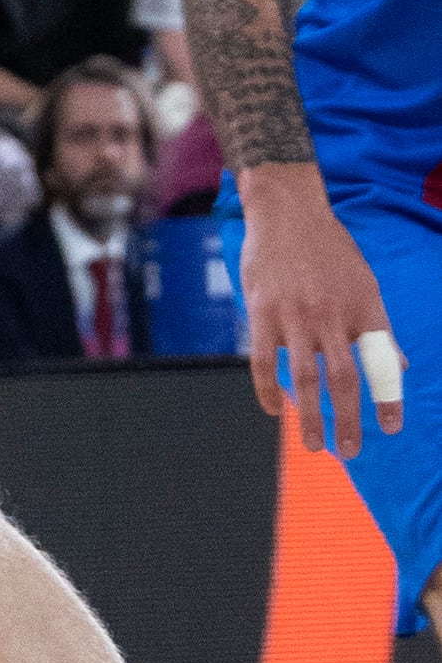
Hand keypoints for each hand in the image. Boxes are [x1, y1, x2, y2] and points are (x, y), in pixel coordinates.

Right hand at [242, 175, 397, 455]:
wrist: (287, 210)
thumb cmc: (330, 249)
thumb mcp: (365, 283)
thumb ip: (379, 328)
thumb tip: (400, 367)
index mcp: (364, 307)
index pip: (382, 362)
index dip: (389, 398)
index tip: (392, 428)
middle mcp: (332, 313)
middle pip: (343, 378)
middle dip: (348, 420)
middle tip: (351, 452)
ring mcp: (294, 314)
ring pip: (303, 377)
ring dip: (310, 416)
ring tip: (315, 446)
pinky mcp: (261, 310)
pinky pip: (263, 360)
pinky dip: (268, 390)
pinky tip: (274, 410)